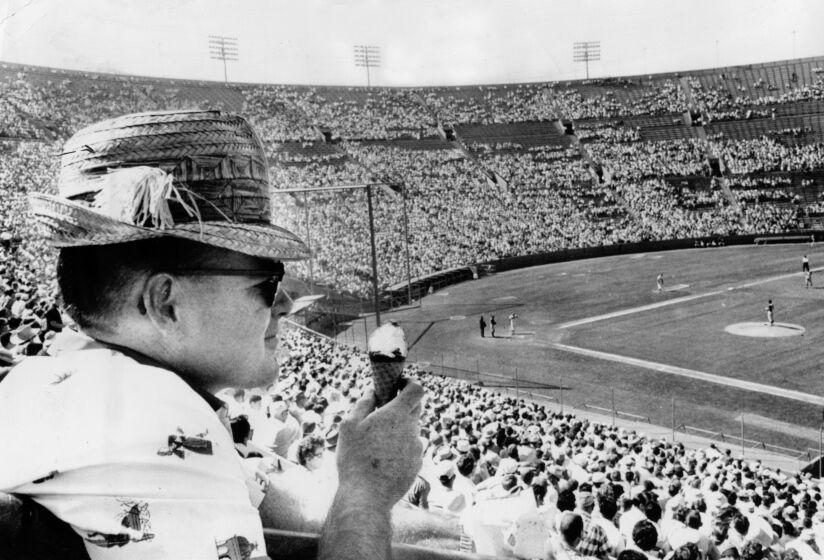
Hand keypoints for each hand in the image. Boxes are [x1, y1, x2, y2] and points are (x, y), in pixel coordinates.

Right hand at [335, 378, 423, 510]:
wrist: (367, 497)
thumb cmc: (354, 459)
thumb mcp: (349, 426)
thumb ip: (363, 404)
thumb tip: (373, 392)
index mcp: (397, 415)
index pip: (417, 390)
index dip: (410, 383)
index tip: (399, 384)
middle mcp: (412, 430)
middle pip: (415, 409)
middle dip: (401, 407)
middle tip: (382, 414)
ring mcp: (417, 448)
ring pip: (410, 431)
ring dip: (398, 431)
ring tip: (376, 446)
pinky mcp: (417, 465)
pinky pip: (410, 449)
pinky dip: (400, 449)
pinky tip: (382, 461)